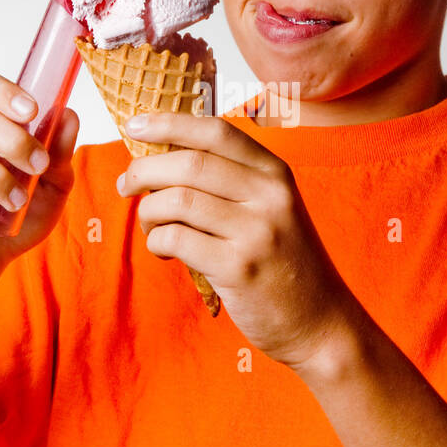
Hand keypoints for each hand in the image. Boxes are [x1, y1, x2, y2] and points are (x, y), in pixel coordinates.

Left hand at [116, 112, 363, 372]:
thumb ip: (232, 181)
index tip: (133, 125)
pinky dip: (157, 241)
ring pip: (177, 200)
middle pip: (189, 163)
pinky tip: (163, 249)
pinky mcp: (239, 268)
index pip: (215, 131)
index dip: (169, 123)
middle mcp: (269, 196)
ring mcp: (256, 232)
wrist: (321, 323)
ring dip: (148, 211)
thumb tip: (162, 157)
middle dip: (144, 170)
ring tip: (149, 224)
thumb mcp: (273, 209)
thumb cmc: (284, 263)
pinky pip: (177, 239)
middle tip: (126, 185)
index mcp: (275, 174)